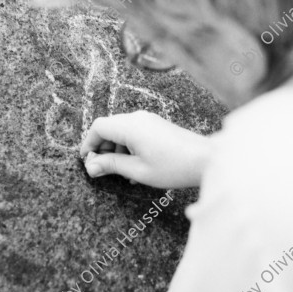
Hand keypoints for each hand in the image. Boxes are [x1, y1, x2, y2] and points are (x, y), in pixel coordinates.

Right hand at [79, 111, 211, 187]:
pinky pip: (134, 133)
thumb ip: (111, 166)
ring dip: (115, 149)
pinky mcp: (156, 126)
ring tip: (121, 172)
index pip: (98, 127)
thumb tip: (91, 166)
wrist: (206, 160)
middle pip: (108, 128)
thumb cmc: (173, 167)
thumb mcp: (137, 171)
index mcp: (130, 126)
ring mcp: (148, 121)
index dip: (88, 143)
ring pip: (121, 131)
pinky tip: (135, 167)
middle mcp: (137, 118)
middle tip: (102, 170)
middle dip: (102, 148)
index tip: (87, 160)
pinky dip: (128, 147)